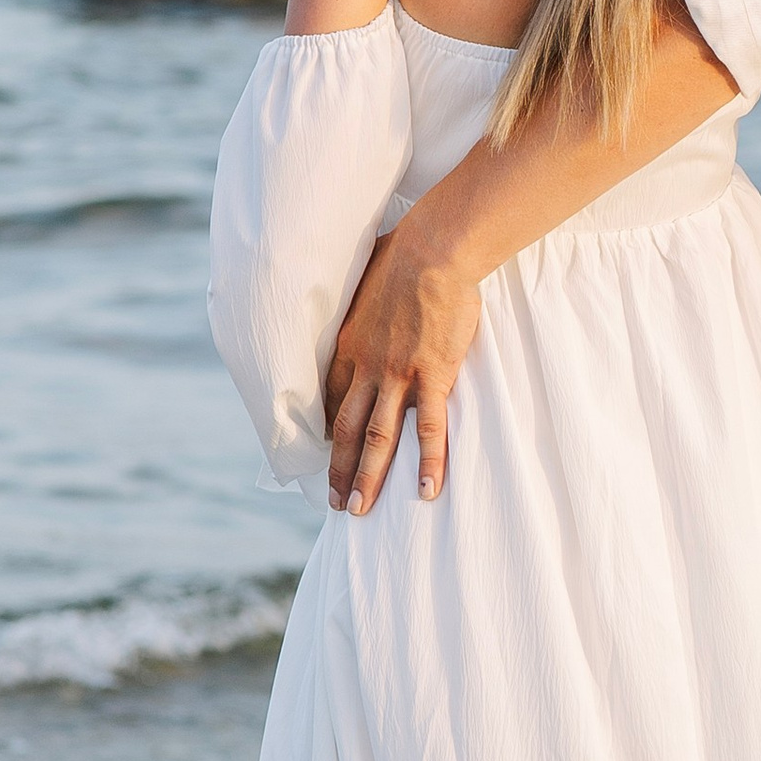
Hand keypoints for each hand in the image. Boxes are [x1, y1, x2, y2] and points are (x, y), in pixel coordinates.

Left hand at [324, 215, 481, 513]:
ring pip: (377, 437)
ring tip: (360, 509)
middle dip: (339, 469)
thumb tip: (363, 296)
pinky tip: (424, 491)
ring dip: (368, 476)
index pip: (331, 398)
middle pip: (345, 429)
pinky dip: (426, 462)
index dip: (328, 430)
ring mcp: (398, 376)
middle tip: (336, 502)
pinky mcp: (432, 376)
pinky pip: (428, 429)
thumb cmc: (403, 255)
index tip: (327, 452)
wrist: (433, 251)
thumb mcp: (364, 282)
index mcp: (347, 346)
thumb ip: (361, 303)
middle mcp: (365, 368)